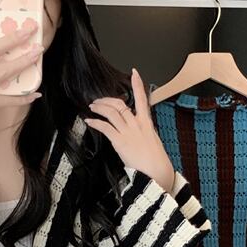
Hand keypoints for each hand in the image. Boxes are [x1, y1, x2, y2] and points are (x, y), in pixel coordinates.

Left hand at [84, 67, 175, 192]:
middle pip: (120, 104)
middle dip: (107, 100)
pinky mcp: (120, 141)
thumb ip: (144, 133)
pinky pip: (105, 127)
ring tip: (92, 107)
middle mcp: (137, 124)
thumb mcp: (153, 141)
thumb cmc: (156, 161)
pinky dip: (96, 122)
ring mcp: (128, 132)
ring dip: (99, 108)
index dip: (138, 85)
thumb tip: (137, 133)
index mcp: (147, 123)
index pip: (142, 99)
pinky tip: (90, 121)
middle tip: (98, 101)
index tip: (134, 73)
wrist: (157, 172)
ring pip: (111, 112)